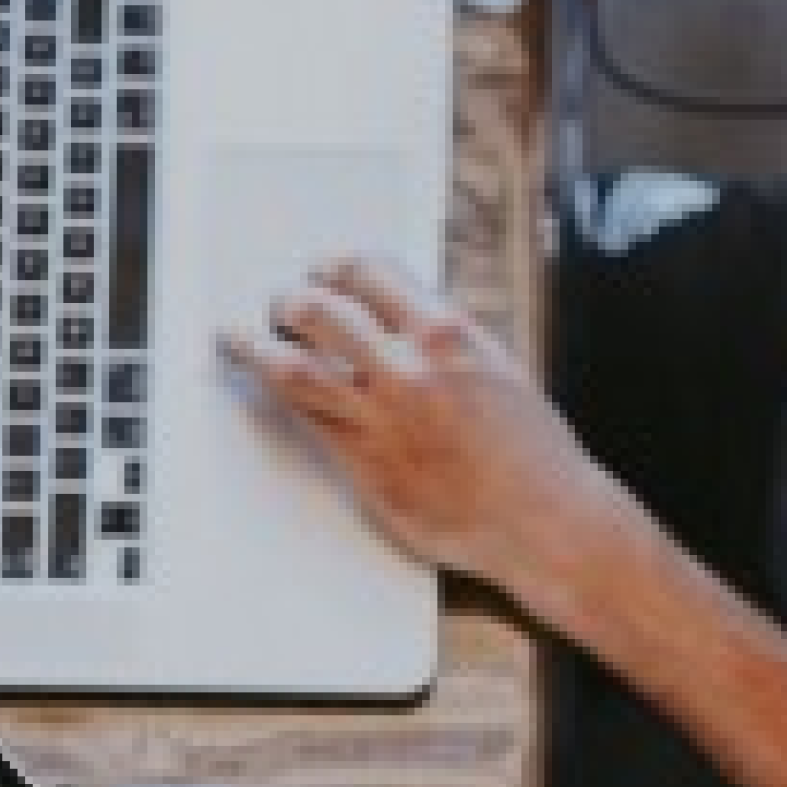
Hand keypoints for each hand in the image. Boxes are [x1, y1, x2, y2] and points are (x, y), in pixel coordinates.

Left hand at [219, 257, 617, 599]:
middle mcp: (409, 368)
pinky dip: (278, 394)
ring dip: (258, 345)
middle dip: (289, 299)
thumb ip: (439, 339)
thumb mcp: (494, 365)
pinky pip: (306, 418)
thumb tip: (394, 317)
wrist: (546, 519)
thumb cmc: (530, 449)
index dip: (332, 266)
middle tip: (279, 304)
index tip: (320, 271)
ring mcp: (382, 419)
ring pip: (294, 366)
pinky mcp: (365, 465)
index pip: (366, 270)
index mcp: (447, 332)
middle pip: (320, 309)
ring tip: (241, 338)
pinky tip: (264, 386)